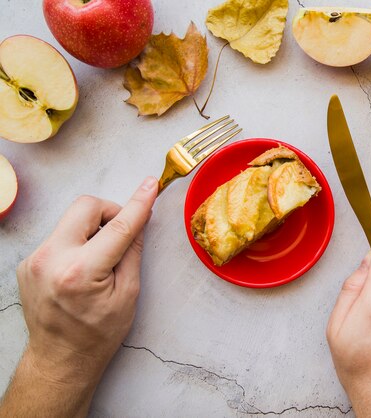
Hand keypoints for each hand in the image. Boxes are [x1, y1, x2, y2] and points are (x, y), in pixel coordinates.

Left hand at [0, 177, 156, 417]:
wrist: (60, 358)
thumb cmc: (97, 333)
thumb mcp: (128, 294)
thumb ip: (132, 252)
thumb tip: (139, 219)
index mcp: (81, 272)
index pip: (118, 226)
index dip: (138, 203)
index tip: (150, 185)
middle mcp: (51, 260)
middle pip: (85, 206)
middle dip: (109, 211)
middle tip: (121, 233)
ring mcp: (35, 259)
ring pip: (71, 219)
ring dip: (92, 229)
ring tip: (100, 259)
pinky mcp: (28, 261)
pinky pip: (59, 235)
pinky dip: (77, 241)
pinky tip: (82, 268)